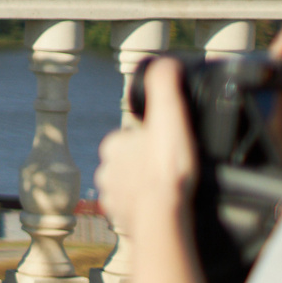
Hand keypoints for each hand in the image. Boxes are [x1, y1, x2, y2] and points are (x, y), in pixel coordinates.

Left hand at [95, 56, 196, 240]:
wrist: (162, 218)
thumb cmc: (167, 169)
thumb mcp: (169, 116)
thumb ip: (164, 85)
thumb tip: (164, 63)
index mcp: (113, 145)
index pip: (135, 136)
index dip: (156, 139)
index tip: (173, 147)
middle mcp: (106, 170)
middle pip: (133, 161)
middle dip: (150, 164)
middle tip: (175, 169)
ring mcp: (112, 196)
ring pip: (133, 186)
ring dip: (149, 187)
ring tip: (173, 190)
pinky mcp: (120, 220)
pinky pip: (134, 210)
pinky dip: (147, 209)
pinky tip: (165, 209)